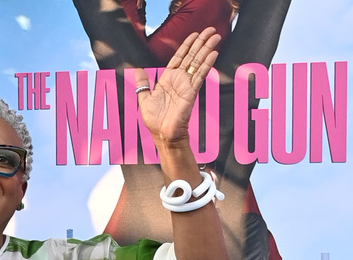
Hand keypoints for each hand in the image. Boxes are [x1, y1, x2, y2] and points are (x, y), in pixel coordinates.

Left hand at [135, 27, 220, 143]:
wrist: (163, 135)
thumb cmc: (155, 121)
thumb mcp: (144, 99)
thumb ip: (142, 84)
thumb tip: (137, 71)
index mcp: (168, 80)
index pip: (179, 58)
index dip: (186, 46)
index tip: (194, 34)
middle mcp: (179, 80)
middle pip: (192, 57)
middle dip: (201, 43)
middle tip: (211, 30)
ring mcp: (186, 85)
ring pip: (198, 63)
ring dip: (207, 49)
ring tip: (216, 36)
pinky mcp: (191, 92)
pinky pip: (200, 75)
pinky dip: (207, 63)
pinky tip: (213, 53)